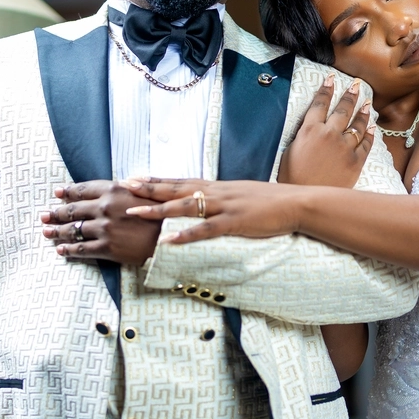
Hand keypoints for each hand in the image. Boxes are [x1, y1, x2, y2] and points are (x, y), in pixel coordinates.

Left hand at [41, 180, 162, 264]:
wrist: (170, 238)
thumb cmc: (161, 213)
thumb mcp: (146, 193)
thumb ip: (129, 187)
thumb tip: (122, 182)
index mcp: (113, 191)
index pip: (83, 190)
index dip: (68, 192)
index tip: (57, 193)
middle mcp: (104, 208)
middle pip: (72, 210)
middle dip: (55, 213)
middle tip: (44, 216)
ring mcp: (104, 229)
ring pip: (73, 229)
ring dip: (56, 231)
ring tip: (46, 232)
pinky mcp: (106, 247)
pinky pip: (81, 248)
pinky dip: (68, 249)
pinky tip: (60, 250)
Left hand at [123, 178, 303, 243]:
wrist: (295, 203)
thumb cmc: (269, 202)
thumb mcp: (240, 196)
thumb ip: (221, 199)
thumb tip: (205, 203)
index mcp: (216, 187)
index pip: (179, 181)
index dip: (155, 180)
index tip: (133, 178)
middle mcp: (215, 193)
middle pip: (175, 188)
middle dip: (147, 188)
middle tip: (123, 186)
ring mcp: (224, 207)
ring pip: (184, 206)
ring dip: (157, 209)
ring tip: (134, 212)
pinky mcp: (234, 222)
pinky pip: (205, 229)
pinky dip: (185, 234)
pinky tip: (168, 239)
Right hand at [278, 76, 373, 186]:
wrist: (306, 197)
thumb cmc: (292, 177)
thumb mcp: (291, 150)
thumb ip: (304, 136)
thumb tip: (312, 128)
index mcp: (310, 130)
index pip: (320, 103)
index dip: (326, 89)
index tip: (331, 79)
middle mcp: (329, 134)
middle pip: (342, 110)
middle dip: (350, 95)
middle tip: (357, 86)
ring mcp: (344, 147)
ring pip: (358, 125)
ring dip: (363, 113)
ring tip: (367, 104)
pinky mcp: (356, 162)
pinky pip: (366, 144)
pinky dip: (370, 135)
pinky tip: (372, 128)